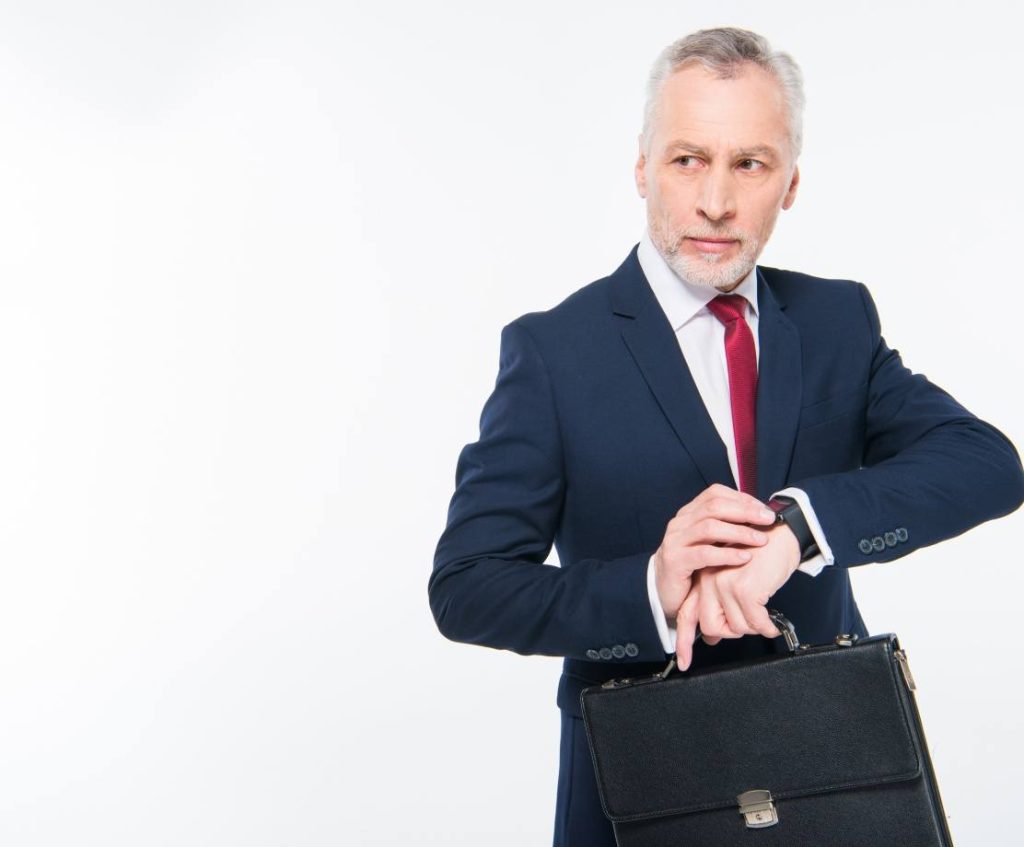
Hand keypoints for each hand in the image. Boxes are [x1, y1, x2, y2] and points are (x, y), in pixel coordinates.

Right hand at [653, 484, 778, 622]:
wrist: (664, 591)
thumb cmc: (693, 566)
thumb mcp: (708, 542)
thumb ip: (725, 528)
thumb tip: (759, 516)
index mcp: (688, 513)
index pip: (715, 493)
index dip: (742, 498)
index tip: (764, 509)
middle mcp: (680, 522)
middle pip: (714, 506)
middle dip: (745, 511)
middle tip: (768, 520)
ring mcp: (675, 541)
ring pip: (709, 527)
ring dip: (740, 532)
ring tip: (761, 540)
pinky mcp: (675, 561)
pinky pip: (704, 554)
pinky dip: (727, 554)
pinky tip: (744, 558)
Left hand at [674, 524, 800, 668]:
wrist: (781, 532)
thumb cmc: (762, 556)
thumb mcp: (735, 579)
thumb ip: (719, 604)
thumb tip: (710, 637)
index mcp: (704, 578)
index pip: (687, 614)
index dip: (684, 641)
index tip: (685, 663)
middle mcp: (709, 580)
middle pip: (712, 626)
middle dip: (733, 632)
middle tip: (750, 623)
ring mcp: (725, 583)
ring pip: (737, 627)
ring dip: (755, 627)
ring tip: (764, 614)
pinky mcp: (745, 588)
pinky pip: (756, 623)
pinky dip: (767, 627)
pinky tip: (772, 622)